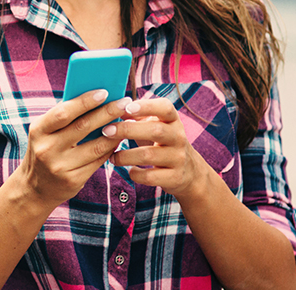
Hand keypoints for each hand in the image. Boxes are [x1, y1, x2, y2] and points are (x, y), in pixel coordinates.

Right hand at [15, 90, 130, 207]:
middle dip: (107, 112)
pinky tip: (118, 139)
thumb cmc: (45, 151)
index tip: (104, 92)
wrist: (35, 189)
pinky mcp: (73, 180)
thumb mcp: (45, 133)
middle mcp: (47, 149)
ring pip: (96, 146)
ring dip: (115, 132)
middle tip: (124, 102)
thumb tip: (95, 97)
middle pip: (83, 126)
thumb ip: (64, 117)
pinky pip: (98, 161)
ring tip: (127, 121)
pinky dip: (111, 148)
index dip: (85, 101)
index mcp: (39, 130)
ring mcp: (60, 166)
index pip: (64, 112)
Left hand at [103, 98, 218, 198]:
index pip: (165, 108)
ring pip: (148, 155)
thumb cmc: (163, 143)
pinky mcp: (174, 177)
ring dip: (125, 156)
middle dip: (128, 130)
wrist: (189, 171)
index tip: (127, 107)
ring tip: (112, 156)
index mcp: (173, 121)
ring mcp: (178, 158)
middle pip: (155, 130)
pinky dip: (135, 174)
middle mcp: (178, 137)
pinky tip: (130, 171)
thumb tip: (114, 109)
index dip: (147, 106)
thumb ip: (138, 116)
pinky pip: (150, 176)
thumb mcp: (157, 126)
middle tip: (106, 131)